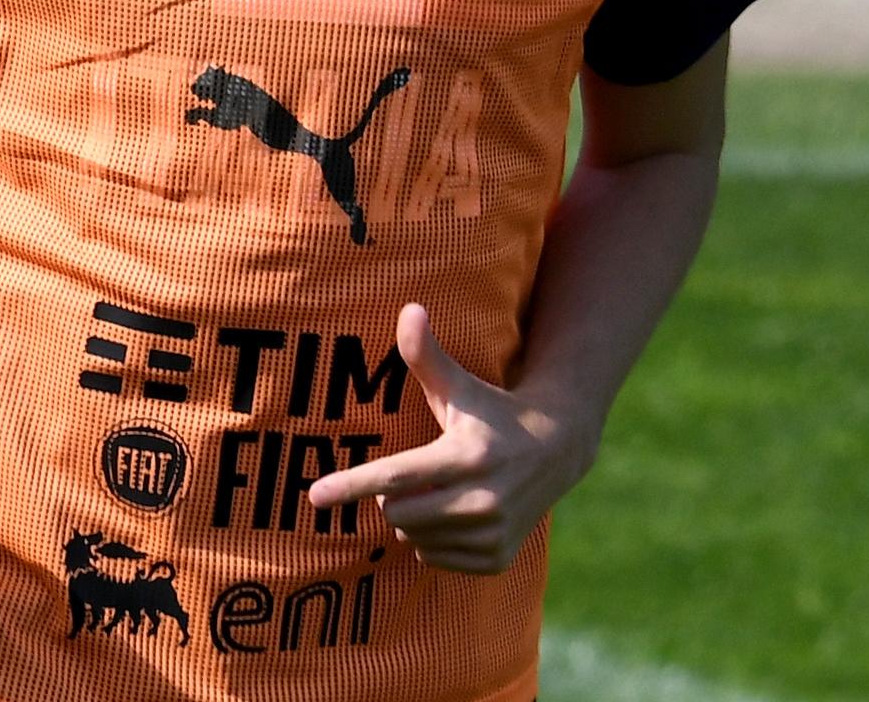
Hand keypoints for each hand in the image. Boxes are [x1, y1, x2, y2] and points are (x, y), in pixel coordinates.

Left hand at [305, 302, 597, 574]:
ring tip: (441, 491)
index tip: (313, 496)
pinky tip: (456, 515)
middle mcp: (483, 499)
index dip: (351, 484)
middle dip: (392, 496)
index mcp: (467, 455)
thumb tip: (409, 309)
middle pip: (396, 512)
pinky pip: (433, 559)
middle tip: (418, 473)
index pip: (396, 475)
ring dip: (413, 518)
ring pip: (413, 538)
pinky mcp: (497, 559)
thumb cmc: (491, 413)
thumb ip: (427, 355)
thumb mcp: (460, 386)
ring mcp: (492, 533)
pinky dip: (432, 541)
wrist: (555, 451)